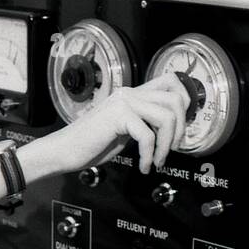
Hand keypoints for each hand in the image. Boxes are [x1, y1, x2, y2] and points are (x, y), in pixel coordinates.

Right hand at [58, 73, 191, 173]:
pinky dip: (149, 156)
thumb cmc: (91, 145)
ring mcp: (124, 103)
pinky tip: (143, 166)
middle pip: (175, 99)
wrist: (64, 151)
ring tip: (157, 161)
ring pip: (166, 117)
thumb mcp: (124, 130)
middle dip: (179, 129)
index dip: (184, 102)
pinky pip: (147, 136)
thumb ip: (144, 123)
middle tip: (170, 150)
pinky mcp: (118, 116)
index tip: (178, 128)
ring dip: (166, 144)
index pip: (171, 82)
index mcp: (133, 94)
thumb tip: (170, 130)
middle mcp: (130, 93)